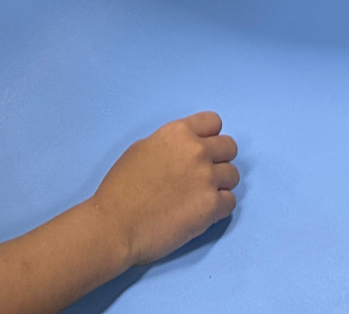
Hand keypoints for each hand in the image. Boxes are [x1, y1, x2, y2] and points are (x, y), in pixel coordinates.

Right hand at [87, 113, 238, 266]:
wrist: (115, 225)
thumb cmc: (120, 189)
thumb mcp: (141, 149)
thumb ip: (169, 145)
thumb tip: (182, 151)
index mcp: (178, 132)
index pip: (214, 122)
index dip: (208, 137)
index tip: (200, 151)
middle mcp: (197, 150)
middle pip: (230, 147)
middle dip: (219, 160)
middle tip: (202, 176)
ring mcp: (207, 178)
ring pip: (233, 175)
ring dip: (220, 185)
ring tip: (200, 197)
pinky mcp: (211, 206)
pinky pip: (231, 202)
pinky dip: (219, 208)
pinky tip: (201, 212)